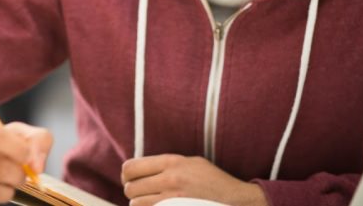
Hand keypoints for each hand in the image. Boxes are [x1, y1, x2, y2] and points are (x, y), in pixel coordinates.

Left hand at [121, 154, 266, 205]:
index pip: (131, 167)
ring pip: (136, 203)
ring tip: (150, 202)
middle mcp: (169, 179)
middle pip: (130, 187)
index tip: (130, 179)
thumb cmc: (214, 181)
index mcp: (171, 162)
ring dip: (140, 204)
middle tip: (140, 193)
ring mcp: (172, 199)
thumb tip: (141, 168)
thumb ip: (166, 164)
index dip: (126, 175)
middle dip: (132, 191)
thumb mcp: (191, 162)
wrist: (236, 200)